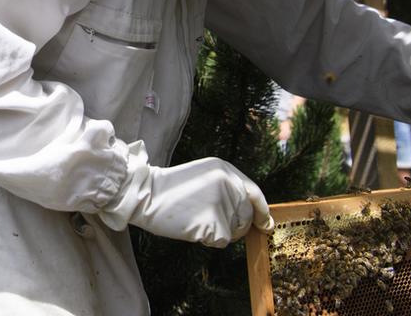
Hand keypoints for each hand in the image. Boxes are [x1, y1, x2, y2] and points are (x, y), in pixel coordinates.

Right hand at [100, 142, 272, 247]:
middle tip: (208, 220)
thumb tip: (251, 215)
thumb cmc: (171, 189)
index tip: (265, 223)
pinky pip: (222, 241)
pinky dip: (209, 240)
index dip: (261, 210)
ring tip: (196, 219)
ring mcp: (223, 204)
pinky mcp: (215, 224)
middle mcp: (228, 184)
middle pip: (246, 216)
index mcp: (225, 169)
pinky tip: (192, 227)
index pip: (254, 193)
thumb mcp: (203, 177)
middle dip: (234, 225)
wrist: (145, 195)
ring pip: (235, 231)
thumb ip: (226, 188)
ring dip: (219, 232)